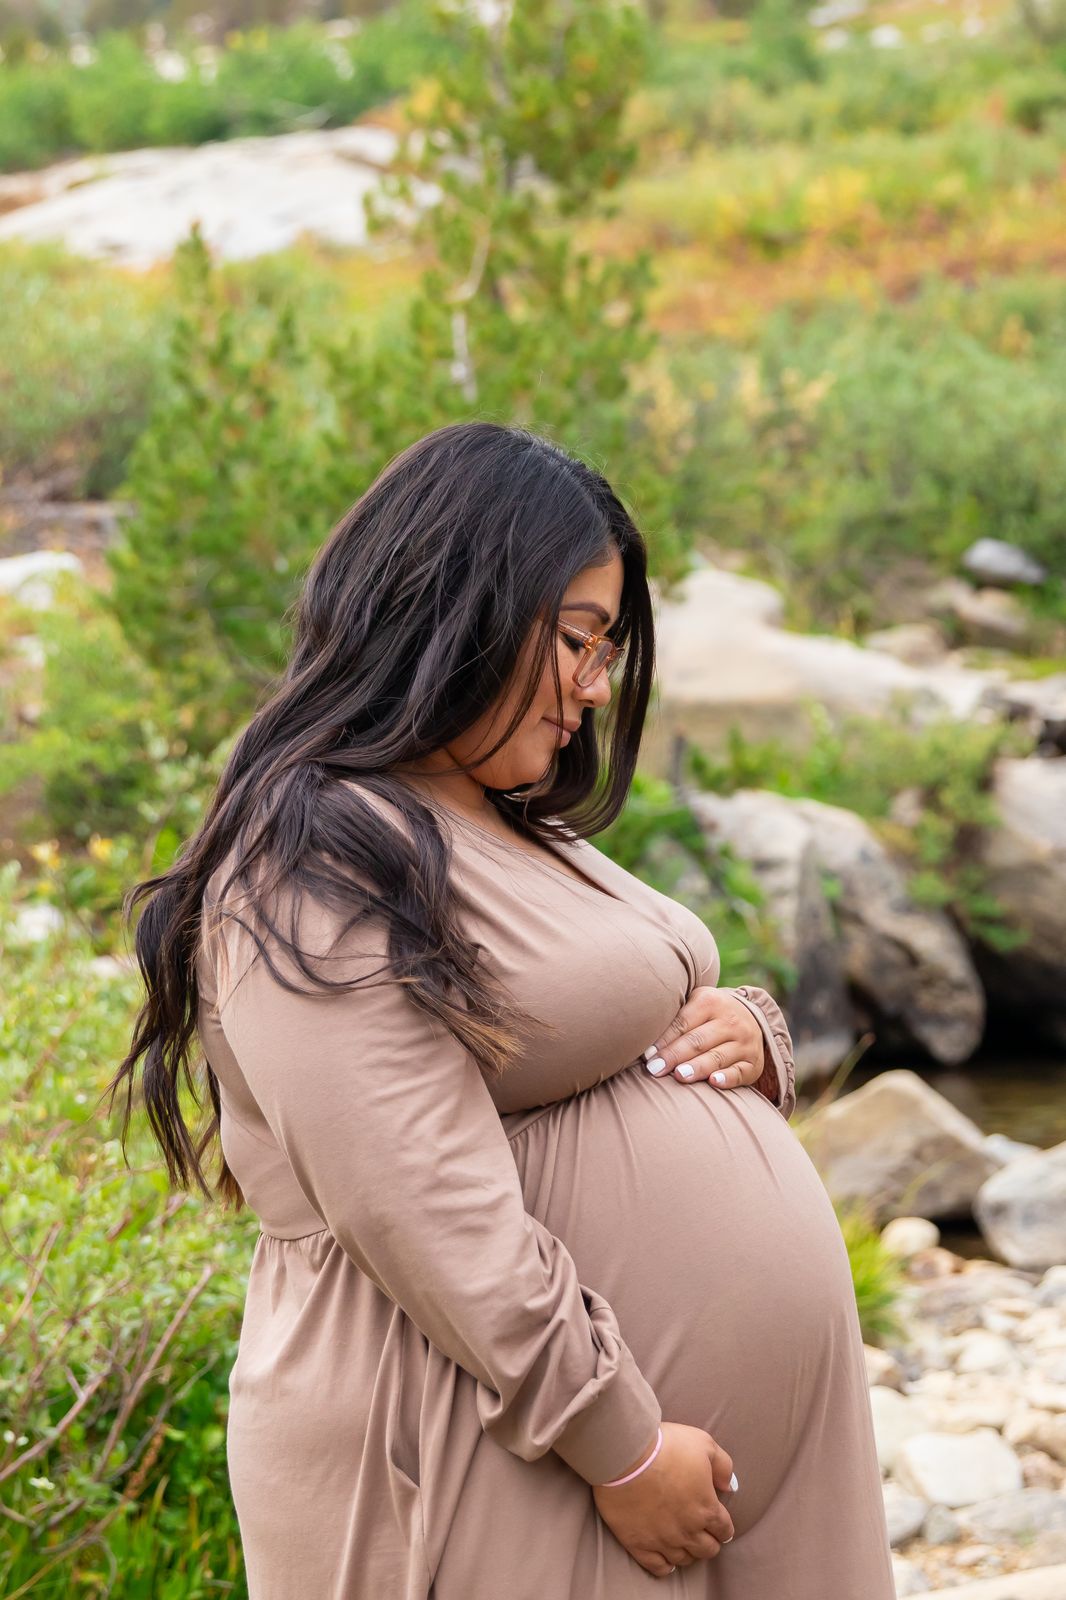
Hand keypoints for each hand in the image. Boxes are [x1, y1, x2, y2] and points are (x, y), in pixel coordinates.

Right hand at [592, 1421, 736, 1577]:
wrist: (626, 1455)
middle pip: (707, 1550)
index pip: (724, 1530)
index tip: (719, 1525)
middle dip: (709, 1542)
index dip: (724, 1528)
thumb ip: (723, 1466)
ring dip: (689, 1553)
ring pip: (684, 1560)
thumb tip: (729, 1486)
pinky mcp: (639, 1544)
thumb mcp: (704, 1444)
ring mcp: (664, 1540)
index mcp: (706, 1508)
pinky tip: (667, 1560)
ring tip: (685, 1544)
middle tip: (704, 1534)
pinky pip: (658, 1567)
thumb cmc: (666, 1446)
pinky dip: (665, 1566)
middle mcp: (689, 1530)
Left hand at [643, 986, 768, 1091]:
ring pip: (717, 1056)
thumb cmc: (708, 1015)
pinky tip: (713, 1082)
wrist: (751, 1018)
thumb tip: (639, 1036)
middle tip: (655, 1070)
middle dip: (674, 1056)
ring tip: (679, 1076)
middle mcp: (731, 1020)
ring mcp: (744, 1042)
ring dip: (697, 1067)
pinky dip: (727, 1078)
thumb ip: (673, 1017)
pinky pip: (740, 1072)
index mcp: (711, 1001)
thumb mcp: (694, 1004)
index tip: (646, 1055)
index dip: (663, 1040)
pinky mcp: (753, 1063)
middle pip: (698, 1041)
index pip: (683, 1023)